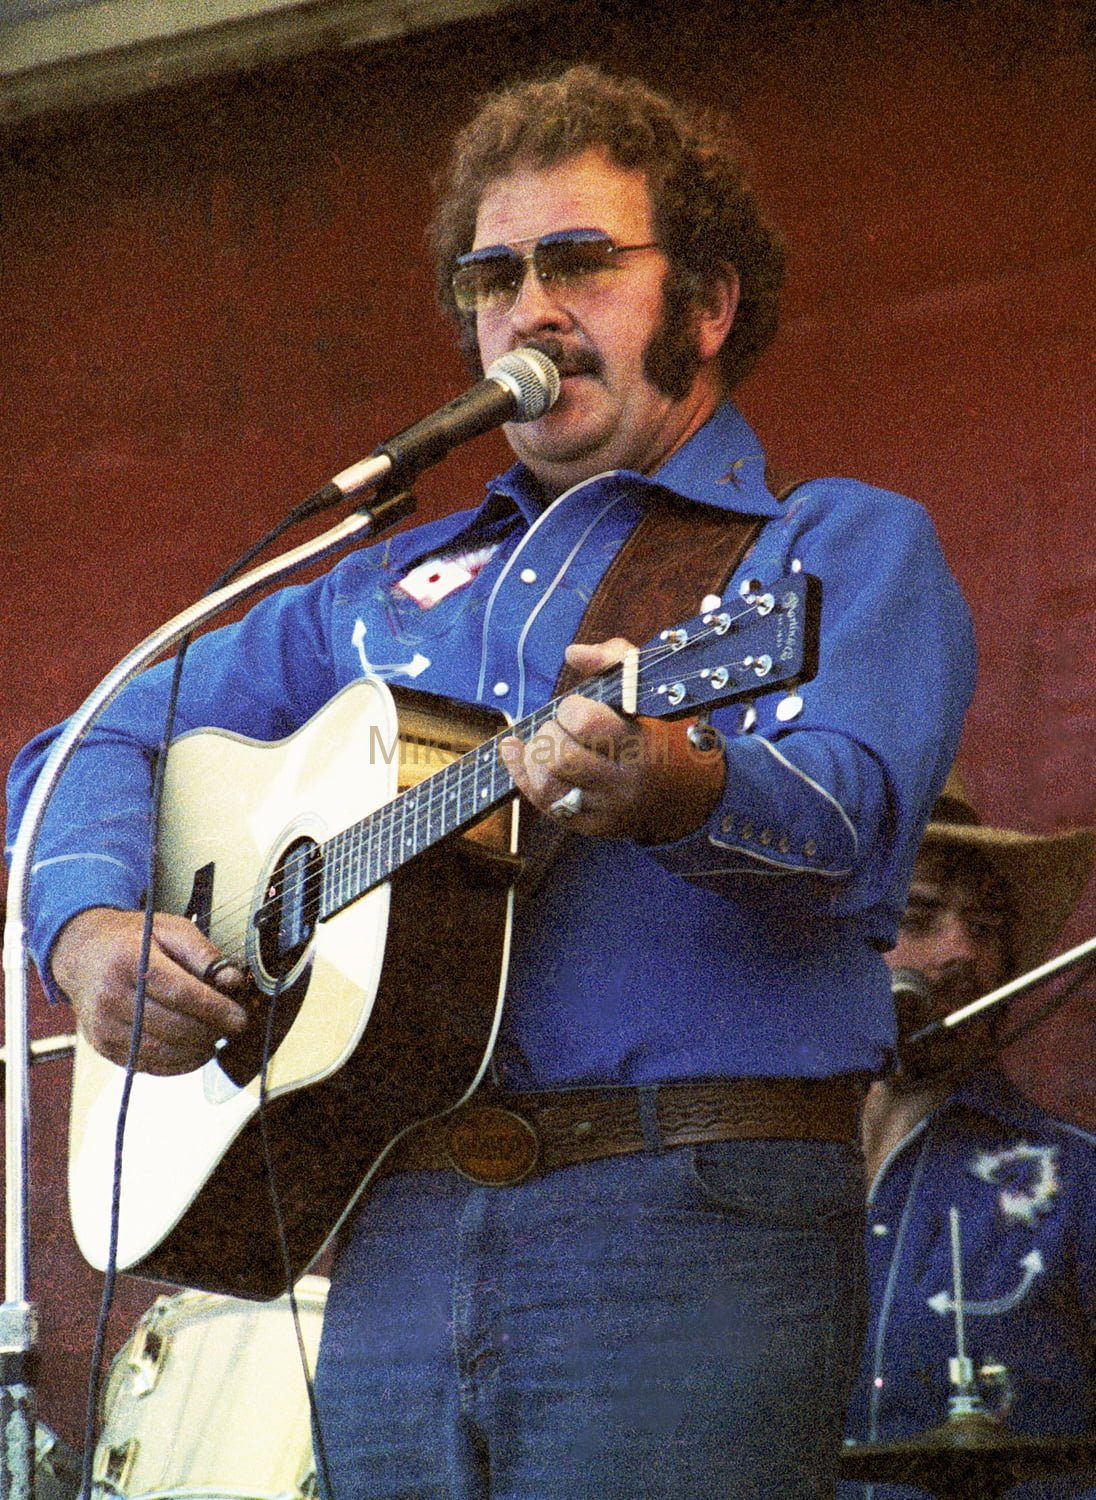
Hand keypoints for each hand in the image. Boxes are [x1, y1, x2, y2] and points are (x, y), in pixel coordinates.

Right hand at [50, 907, 250, 1074]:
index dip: (215, 1009)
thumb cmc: (132, 941)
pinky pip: (149, 1065)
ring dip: (197, 1051)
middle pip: (173, 1027)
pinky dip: (178, 1063)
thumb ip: (204, 954)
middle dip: (211, 1031)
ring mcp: (104, 1026)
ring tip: (215, 1037)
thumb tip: (232, 982)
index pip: (180, 993)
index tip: (240, 1018)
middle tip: (233, 1027)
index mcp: (129, 961)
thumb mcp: (171, 929)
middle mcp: (111, 996)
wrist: (82, 954)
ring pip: (162, 1052)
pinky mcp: (104, 1046)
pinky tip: (194, 1050)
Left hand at [499, 638, 725, 843]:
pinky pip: (542, 804)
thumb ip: (612, 660)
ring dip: (534, 757)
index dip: (571, 709)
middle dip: (549, 733)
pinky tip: (518, 752)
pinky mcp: (591, 827)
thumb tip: (572, 654)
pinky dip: (522, 774)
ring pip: (546, 786)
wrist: (684, 794)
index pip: (587, 723)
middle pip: (561, 757)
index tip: (577, 709)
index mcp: (642, 745)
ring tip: (547, 744)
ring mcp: (606, 810)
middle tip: (560, 727)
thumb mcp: (644, 690)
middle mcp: (624, 783)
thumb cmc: (657, 731)